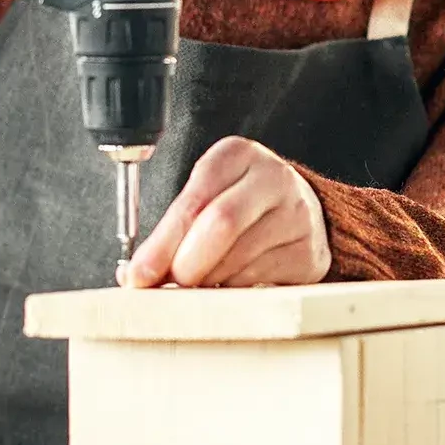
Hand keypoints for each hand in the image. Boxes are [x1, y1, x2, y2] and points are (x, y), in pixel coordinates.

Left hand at [123, 138, 331, 288]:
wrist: (298, 211)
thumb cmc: (239, 203)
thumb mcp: (206, 197)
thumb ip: (172, 229)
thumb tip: (135, 274)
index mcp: (237, 154)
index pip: (194, 200)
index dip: (163, 242)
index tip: (140, 274)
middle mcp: (274, 177)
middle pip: (221, 224)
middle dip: (185, 263)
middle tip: (170, 284)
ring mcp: (297, 215)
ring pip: (240, 258)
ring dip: (209, 281)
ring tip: (199, 283)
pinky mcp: (309, 252)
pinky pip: (261, 280)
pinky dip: (235, 289)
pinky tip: (229, 283)